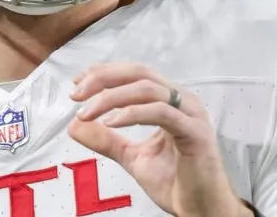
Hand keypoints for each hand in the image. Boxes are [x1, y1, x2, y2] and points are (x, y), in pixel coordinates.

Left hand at [68, 63, 249, 216]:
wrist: (201, 211)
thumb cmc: (175, 182)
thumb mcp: (132, 156)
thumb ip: (106, 140)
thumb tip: (74, 125)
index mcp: (170, 101)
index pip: (134, 74)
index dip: (104, 73)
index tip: (77, 83)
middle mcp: (182, 101)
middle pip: (139, 73)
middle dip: (103, 78)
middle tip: (76, 94)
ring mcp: (191, 115)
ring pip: (147, 89)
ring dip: (111, 97)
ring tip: (87, 113)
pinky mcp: (195, 133)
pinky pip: (161, 112)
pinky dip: (132, 114)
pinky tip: (111, 122)